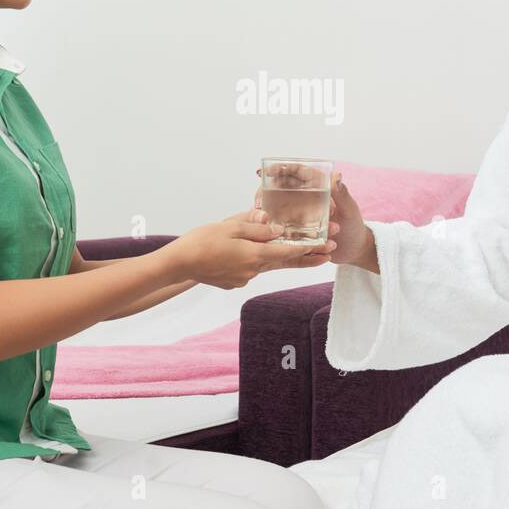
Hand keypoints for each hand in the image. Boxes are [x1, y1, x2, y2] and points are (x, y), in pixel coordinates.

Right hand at [165, 214, 336, 289]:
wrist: (179, 263)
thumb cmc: (202, 240)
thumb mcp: (231, 226)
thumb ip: (256, 227)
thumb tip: (277, 228)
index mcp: (254, 255)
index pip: (288, 252)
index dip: (309, 249)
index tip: (327, 247)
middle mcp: (253, 270)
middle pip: (284, 263)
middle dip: (307, 258)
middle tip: (328, 256)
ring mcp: (244, 278)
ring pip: (267, 264)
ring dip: (280, 257)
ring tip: (299, 251)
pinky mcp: (234, 282)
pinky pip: (251, 268)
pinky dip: (256, 260)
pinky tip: (246, 251)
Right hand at [254, 169, 361, 265]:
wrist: (354, 251)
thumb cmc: (355, 227)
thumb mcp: (349, 211)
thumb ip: (342, 194)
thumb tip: (337, 176)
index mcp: (319, 188)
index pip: (298, 172)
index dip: (282, 169)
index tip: (269, 171)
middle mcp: (306, 199)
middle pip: (282, 188)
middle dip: (268, 190)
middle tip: (259, 200)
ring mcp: (299, 214)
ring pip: (278, 206)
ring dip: (267, 209)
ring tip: (259, 215)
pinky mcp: (296, 230)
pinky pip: (281, 226)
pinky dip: (273, 227)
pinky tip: (265, 230)